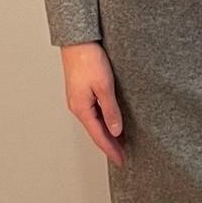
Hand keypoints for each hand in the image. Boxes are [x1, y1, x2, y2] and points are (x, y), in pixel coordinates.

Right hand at [60, 41, 125, 166]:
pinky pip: (94, 113)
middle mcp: (77, 107)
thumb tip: (116, 131)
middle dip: (110, 145)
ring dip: (107, 134)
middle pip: (96, 132)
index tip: (121, 161)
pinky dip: (104, 122)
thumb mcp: (104, 86)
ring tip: (121, 143)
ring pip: (95, 123)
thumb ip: (111, 110)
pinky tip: (112, 122)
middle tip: (123, 156)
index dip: (111, 150)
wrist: (78, 41)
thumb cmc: (89, 59)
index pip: (98, 136)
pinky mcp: (81, 92)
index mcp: (81, 108)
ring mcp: (78, 100)